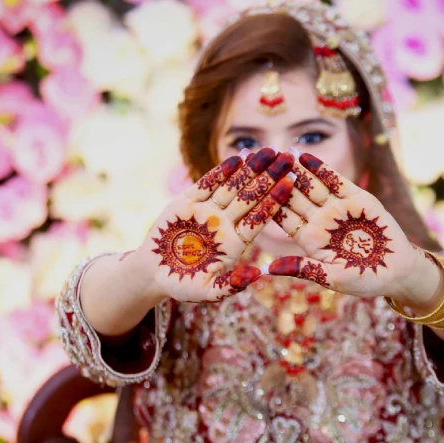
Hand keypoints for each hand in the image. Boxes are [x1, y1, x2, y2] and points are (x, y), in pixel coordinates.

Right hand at [136, 149, 294, 303]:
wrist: (153, 274)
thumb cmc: (183, 285)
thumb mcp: (208, 290)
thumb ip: (232, 285)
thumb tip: (258, 274)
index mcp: (235, 242)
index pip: (259, 217)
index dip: (274, 199)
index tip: (290, 183)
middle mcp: (225, 223)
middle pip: (251, 196)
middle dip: (269, 177)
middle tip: (288, 157)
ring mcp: (207, 211)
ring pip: (233, 186)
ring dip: (250, 168)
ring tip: (268, 151)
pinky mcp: (186, 202)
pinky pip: (206, 184)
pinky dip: (220, 171)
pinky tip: (237, 159)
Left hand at [268, 153, 437, 302]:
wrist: (397, 271)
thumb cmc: (363, 279)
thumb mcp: (331, 277)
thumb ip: (303, 269)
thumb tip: (268, 269)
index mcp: (309, 240)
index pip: (282, 218)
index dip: (264, 204)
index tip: (243, 191)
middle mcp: (319, 220)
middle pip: (292, 196)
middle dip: (273, 179)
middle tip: (252, 162)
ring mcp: (337, 207)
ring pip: (310, 184)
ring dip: (293, 168)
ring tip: (274, 152)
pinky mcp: (356, 197)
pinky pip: (334, 180)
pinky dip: (319, 167)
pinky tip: (303, 155)